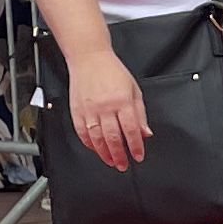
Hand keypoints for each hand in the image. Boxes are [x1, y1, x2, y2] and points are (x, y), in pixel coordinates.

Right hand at [67, 51, 149, 168]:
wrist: (89, 58)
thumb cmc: (112, 72)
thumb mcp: (134, 90)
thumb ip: (140, 113)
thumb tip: (146, 132)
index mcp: (122, 101)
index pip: (131, 130)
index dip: (136, 146)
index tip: (138, 155)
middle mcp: (105, 107)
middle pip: (113, 137)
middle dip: (119, 155)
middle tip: (123, 165)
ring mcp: (89, 109)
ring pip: (97, 138)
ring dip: (104, 153)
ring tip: (111, 161)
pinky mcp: (76, 110)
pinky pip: (82, 132)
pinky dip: (89, 143)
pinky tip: (95, 149)